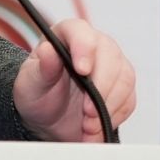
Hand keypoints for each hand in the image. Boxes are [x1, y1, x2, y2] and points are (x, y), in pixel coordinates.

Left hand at [12, 18, 136, 142]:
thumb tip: (48, 51)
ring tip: (87, 126)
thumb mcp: (30, 84)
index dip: (84, 48)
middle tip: (86, 113)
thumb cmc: (38, 94)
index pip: (80, 31)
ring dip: (108, 107)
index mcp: (68, 35)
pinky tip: (96, 128)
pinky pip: (128, 100)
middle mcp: (95, 45)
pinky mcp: (123, 87)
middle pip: (110, 57)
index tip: (82, 71)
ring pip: (124, 79)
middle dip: (100, 89)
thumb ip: (41, 68)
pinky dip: (113, 118)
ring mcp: (113, 65)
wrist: (49, 119)